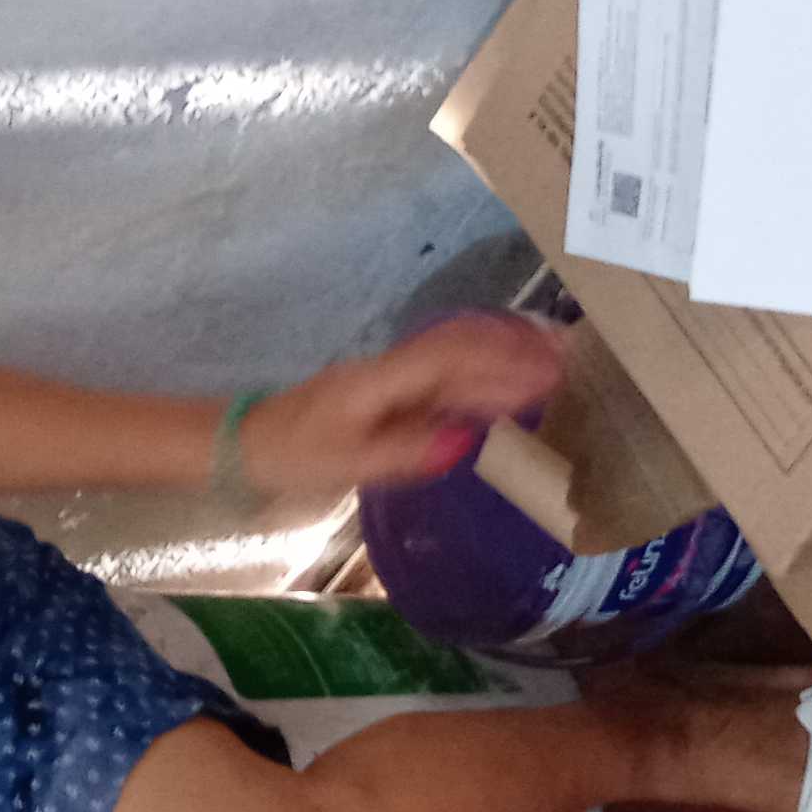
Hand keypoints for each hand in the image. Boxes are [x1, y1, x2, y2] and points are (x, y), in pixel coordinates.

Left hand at [237, 315, 568, 499]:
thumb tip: (465, 441)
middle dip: (513, 353)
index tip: (546, 369)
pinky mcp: (387, 392)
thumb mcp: (347, 462)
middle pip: (460, 349)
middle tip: (566, 360)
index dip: (502, 361)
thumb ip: (406, 451)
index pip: (452, 358)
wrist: (245, 445)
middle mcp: (390, 369)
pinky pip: (441, 377)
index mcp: (381, 379)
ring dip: (501, 360)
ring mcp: (388, 378)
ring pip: (453, 359)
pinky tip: (502, 391)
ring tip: (549, 365)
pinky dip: (478, 378)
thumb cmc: (293, 456)